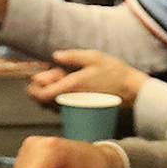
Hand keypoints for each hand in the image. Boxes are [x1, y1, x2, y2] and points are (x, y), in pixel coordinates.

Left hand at [27, 49, 150, 108]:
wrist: (133, 92)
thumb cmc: (115, 73)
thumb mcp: (94, 57)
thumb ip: (72, 57)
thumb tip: (55, 56)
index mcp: (71, 87)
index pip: (41, 95)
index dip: (33, 88)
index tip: (36, 78)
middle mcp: (71, 101)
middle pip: (44, 101)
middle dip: (42, 87)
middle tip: (53, 73)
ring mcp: (77, 108)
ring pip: (53, 105)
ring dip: (51, 92)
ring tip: (63, 78)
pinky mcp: (83, 111)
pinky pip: (63, 107)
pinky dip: (60, 97)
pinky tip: (71, 86)